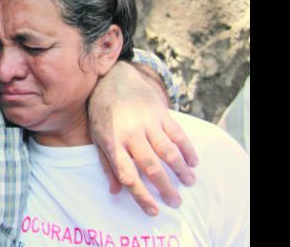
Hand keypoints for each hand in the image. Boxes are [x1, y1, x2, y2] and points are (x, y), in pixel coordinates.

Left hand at [88, 61, 198, 214]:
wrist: (113, 78)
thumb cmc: (102, 112)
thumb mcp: (97, 136)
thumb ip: (107, 163)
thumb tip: (116, 191)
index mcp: (111, 141)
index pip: (127, 175)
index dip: (141, 196)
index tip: (153, 210)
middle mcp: (130, 132)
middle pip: (151, 166)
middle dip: (165, 188)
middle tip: (175, 202)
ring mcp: (147, 121)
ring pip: (168, 152)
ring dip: (181, 170)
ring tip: (188, 183)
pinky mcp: (160, 112)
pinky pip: (178, 134)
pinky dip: (188, 150)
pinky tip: (192, 162)